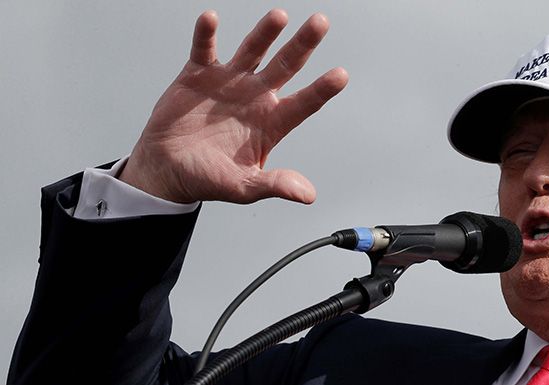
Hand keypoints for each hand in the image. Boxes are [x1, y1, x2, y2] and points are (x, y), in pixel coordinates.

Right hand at [119, 10, 347, 203]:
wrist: (167, 169)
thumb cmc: (208, 178)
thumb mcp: (243, 187)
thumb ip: (275, 185)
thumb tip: (308, 195)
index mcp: (271, 122)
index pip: (304, 103)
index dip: (322, 90)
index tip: (341, 75)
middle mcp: (255, 97)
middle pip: (285, 66)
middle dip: (303, 45)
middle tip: (320, 23)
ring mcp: (229, 82)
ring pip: (252, 50)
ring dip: (265, 33)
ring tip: (279, 16)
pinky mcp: (198, 74)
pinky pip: (204, 49)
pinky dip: (207, 34)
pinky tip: (211, 19)